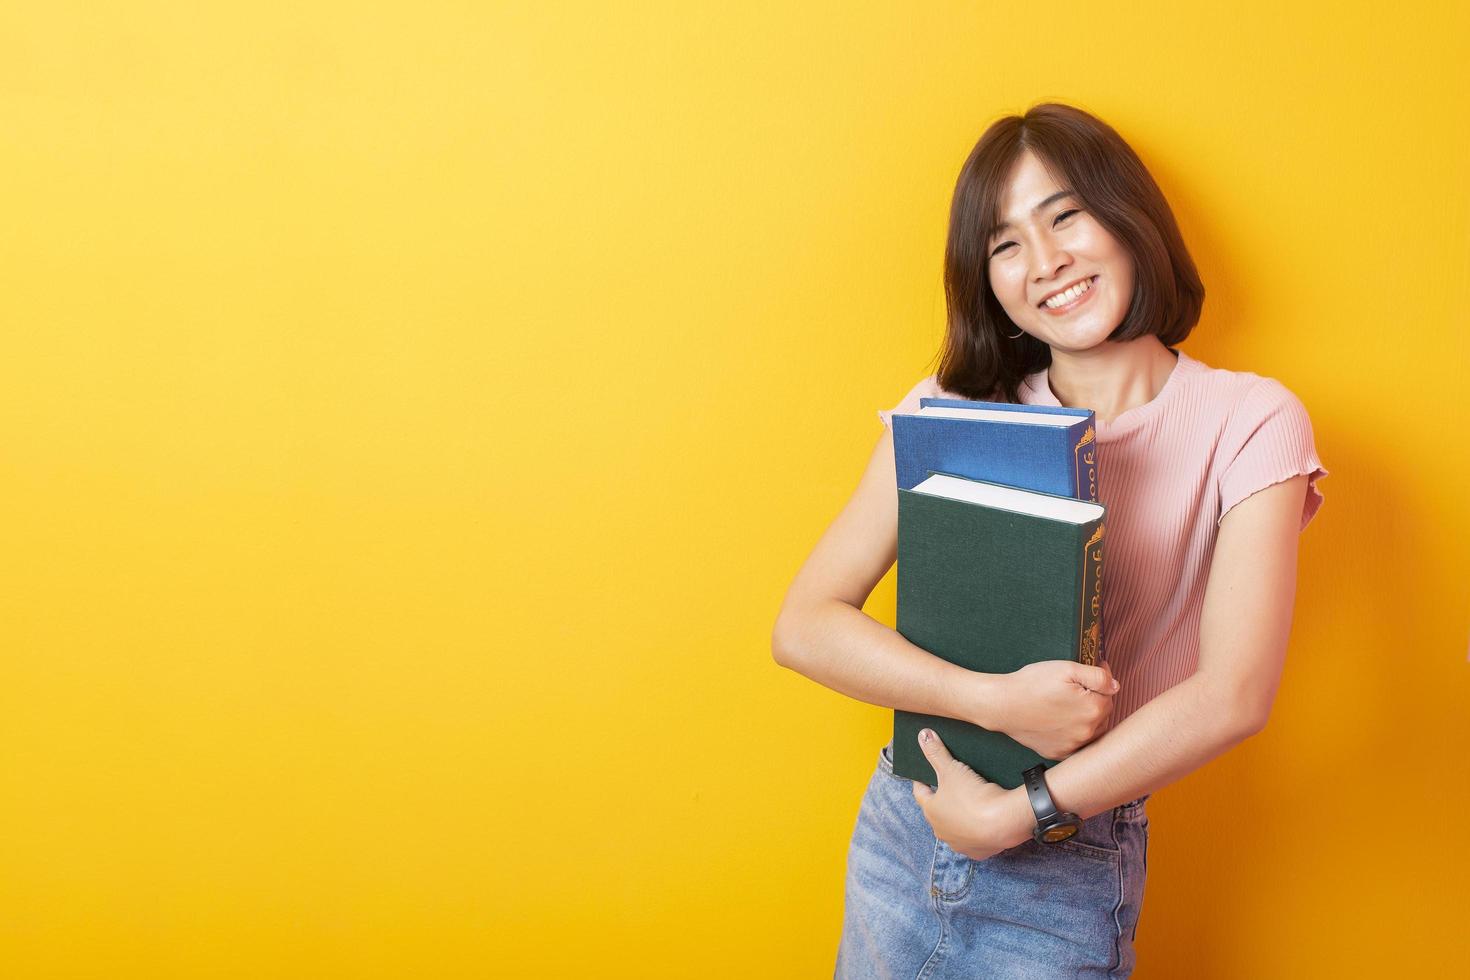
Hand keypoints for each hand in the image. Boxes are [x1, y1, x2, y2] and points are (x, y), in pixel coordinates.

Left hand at [910, 729, 1032, 861]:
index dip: (922, 782)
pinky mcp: (980, 852)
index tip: (923, 775)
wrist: (1003, 822)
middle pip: (938, 812)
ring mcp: (960, 844)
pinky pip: (975, 839)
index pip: (921, 794)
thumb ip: (936, 752)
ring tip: (968, 801)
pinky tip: (984, 819)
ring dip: (959, 817)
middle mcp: (942, 831)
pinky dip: (977, 830)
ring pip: (956, 827)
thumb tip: (922, 735)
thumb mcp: (951, 769)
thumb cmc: (972, 796)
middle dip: (942, 800)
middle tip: (949, 786)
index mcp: (931, 812)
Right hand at [992, 660, 1118, 759]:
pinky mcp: (1059, 753)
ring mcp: (1074, 746)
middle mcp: (1088, 732)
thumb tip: (1115, 686)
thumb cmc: (1032, 683)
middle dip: (1092, 703)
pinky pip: (1075, 745)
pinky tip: (1057, 723)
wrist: (1002, 704)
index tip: (1081, 678)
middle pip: (1102, 715)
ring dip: (1084, 720)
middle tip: (1069, 692)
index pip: (1109, 696)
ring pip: (1090, 731)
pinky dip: (1071, 735)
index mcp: (1094, 709)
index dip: (1097, 684)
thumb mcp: (1067, 668)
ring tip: (1063, 707)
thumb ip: (1098, 676)